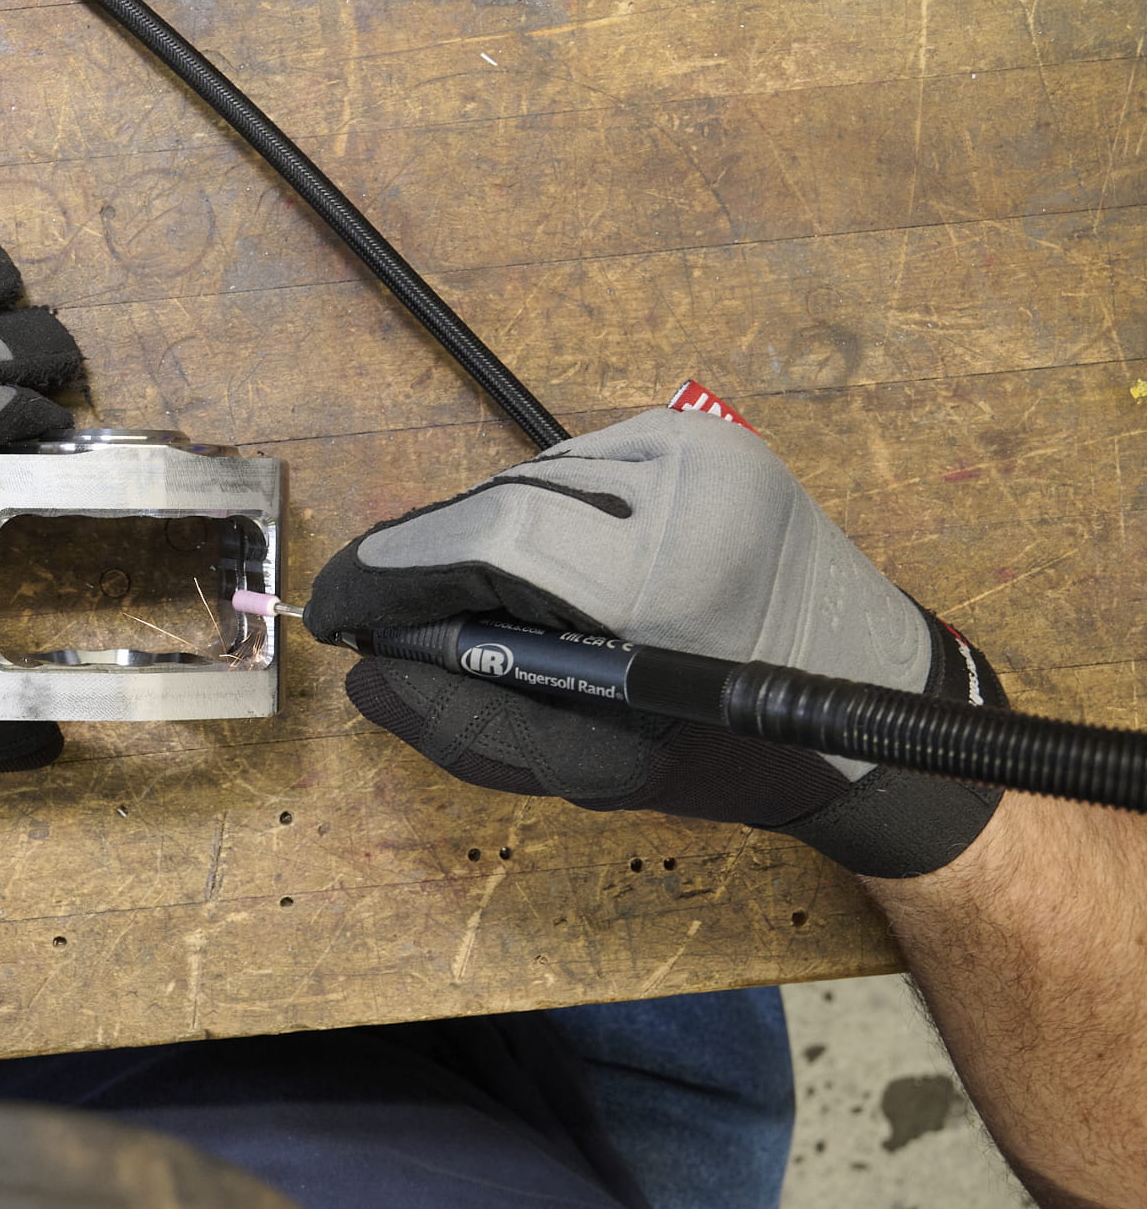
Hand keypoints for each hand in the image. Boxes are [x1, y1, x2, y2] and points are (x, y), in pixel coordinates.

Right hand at [304, 406, 1005, 877]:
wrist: (870, 704)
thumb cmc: (735, 753)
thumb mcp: (594, 769)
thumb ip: (468, 724)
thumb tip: (370, 673)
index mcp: (669, 581)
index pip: (485, 541)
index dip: (392, 572)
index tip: (338, 612)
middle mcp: (687, 492)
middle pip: (498, 504)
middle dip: (428, 560)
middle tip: (392, 619)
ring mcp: (703, 454)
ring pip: (531, 479)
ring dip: (482, 538)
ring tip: (475, 604)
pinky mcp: (708, 439)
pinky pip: (579, 467)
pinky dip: (539, 515)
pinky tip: (548, 568)